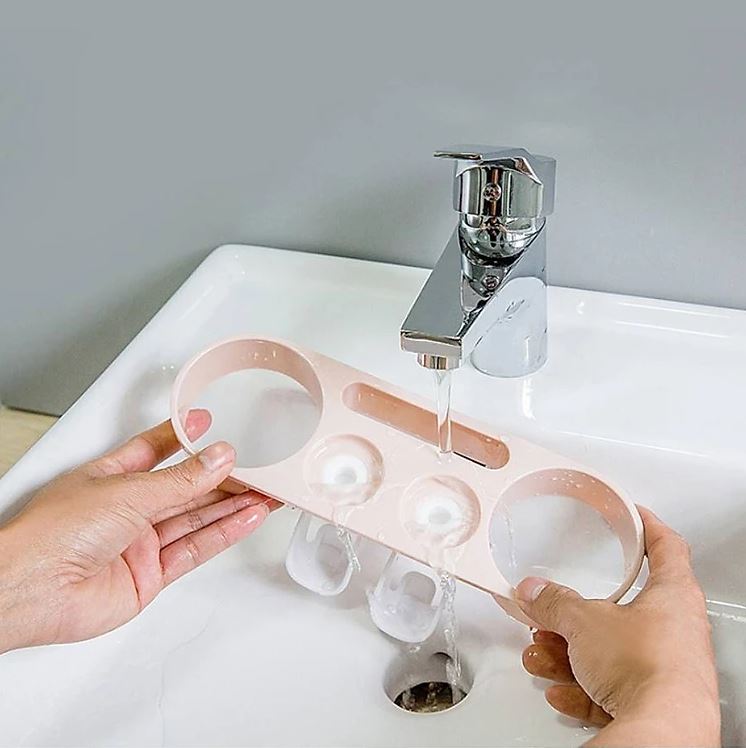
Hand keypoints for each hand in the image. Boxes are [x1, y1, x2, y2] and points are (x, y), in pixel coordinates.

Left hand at [0, 410, 278, 652]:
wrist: (32, 590)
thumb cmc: (52, 534)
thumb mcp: (127, 491)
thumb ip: (180, 480)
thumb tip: (217, 459)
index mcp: (110, 477)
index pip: (155, 449)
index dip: (183, 435)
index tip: (208, 421)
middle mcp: (126, 510)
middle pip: (185, 488)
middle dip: (223, 477)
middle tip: (258, 467)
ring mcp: (139, 543)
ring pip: (196, 518)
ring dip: (232, 505)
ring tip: (266, 492)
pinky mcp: (149, 575)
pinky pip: (195, 549)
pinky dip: (224, 533)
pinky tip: (246, 518)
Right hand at [515, 507, 719, 746]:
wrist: (661, 733)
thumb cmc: (648, 669)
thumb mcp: (586, 621)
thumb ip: (555, 603)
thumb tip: (537, 592)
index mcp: (673, 596)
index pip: (667, 547)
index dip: (649, 527)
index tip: (637, 516)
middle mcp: (675, 630)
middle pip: (622, 609)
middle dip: (578, 614)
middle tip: (555, 610)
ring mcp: (666, 668)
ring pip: (610, 652)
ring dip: (570, 653)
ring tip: (543, 652)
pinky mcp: (653, 702)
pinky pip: (611, 688)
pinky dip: (582, 686)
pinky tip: (561, 688)